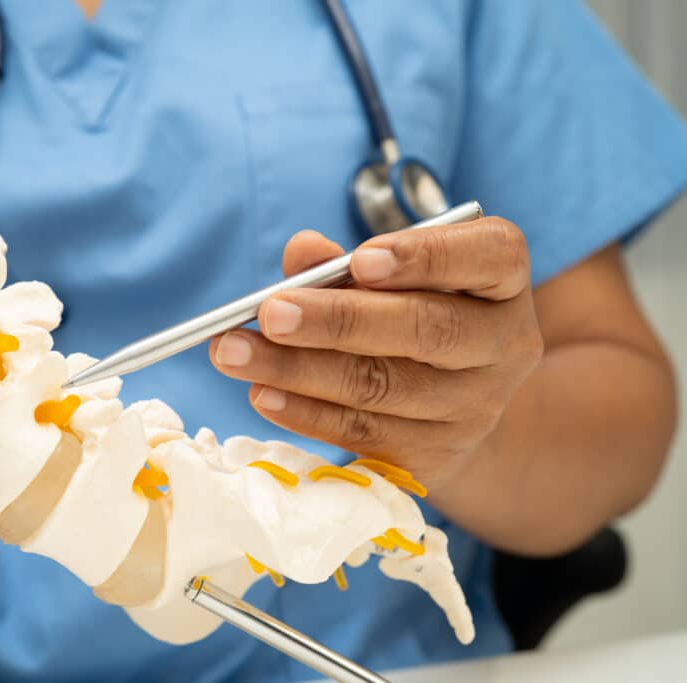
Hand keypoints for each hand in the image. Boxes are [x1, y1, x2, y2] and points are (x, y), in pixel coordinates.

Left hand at [210, 218, 543, 490]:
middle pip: (425, 329)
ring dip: (297, 369)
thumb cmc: (410, 318)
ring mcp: (474, 408)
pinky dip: (304, 412)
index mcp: (502, 282)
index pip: (491, 255)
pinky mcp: (434, 456)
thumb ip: (345, 264)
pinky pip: (362, 433)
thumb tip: (302, 251)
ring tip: (233, 352)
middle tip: (269, 312)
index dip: (425, 256)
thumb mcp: (390, 281)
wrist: (452, 409)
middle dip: (337, 320)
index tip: (359, 260)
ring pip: (381, 386)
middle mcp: (504, 345)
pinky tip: (261, 392)